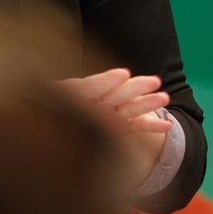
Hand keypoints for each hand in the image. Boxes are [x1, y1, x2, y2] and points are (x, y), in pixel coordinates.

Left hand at [59, 68, 172, 185]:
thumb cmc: (45, 119)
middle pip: (115, 94)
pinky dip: (150, 125)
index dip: (105, 81)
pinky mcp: (117, 125)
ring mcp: (108, 113)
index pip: (91, 87)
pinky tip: (167, 125)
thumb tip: (57, 103)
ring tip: (164, 98)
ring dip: (146, 103)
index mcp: (76, 93)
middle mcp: (95, 102)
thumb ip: (59, 103)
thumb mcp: (49, 105)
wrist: (49, 139)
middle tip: (154, 81)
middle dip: (133, 88)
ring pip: (129, 107)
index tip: (123, 74)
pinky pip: (134, 125)